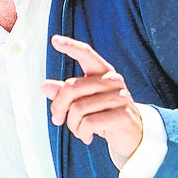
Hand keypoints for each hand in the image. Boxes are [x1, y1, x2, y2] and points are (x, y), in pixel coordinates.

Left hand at [43, 35, 142, 163]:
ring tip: (79, 130)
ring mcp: (120, 97)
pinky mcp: (122, 115)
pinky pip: (89, 123)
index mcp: (103, 73)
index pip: (86, 54)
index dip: (71, 46)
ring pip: (78, 109)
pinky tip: (87, 136)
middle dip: (58, 107)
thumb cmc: (106, 115)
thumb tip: (45, 86)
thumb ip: (65, 94)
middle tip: (57, 120)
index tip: (55, 40)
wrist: (132, 136)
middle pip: (72, 88)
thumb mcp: (84, 103)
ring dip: (73, 125)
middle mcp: (113, 81)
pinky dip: (82, 133)